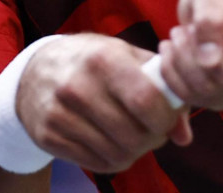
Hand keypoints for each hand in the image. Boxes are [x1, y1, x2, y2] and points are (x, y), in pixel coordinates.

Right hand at [16, 34, 191, 173]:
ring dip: (136, 151)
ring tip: (135, 133)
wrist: (37, 69)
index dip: (166, 118)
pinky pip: (97, 164)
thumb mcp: (129, 57)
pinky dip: (114, 158)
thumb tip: (184, 136)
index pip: (145, 100)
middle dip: (154, 138)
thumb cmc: (95, 60)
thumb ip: (164, 89)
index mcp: (103, 59)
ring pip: (118, 155)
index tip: (169, 119)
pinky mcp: (48, 137)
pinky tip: (113, 140)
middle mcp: (77, 87)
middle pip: (134, 135)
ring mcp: (59, 114)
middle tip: (155, 130)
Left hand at [157, 0, 222, 110]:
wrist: (208, 12)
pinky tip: (172, 50)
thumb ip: (212, 14)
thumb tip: (210, 59)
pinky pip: (191, 97)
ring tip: (178, 34)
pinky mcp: (222, 103)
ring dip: (183, 59)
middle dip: (201, 50)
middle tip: (188, 27)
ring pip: (210, 90)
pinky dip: (173, 72)